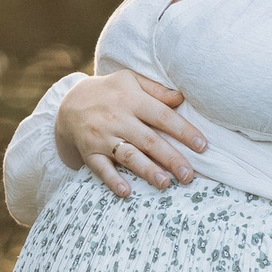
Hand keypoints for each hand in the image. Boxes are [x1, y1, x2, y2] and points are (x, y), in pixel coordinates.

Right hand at [55, 70, 206, 195]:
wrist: (69, 104)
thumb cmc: (110, 92)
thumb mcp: (130, 80)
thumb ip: (156, 89)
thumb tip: (182, 97)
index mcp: (131, 100)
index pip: (162, 116)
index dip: (183, 131)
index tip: (201, 146)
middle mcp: (117, 119)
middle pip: (148, 140)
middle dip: (171, 158)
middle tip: (189, 175)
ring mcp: (102, 137)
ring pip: (128, 156)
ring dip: (147, 171)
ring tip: (165, 184)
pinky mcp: (89, 152)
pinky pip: (101, 168)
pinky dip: (112, 180)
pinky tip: (126, 192)